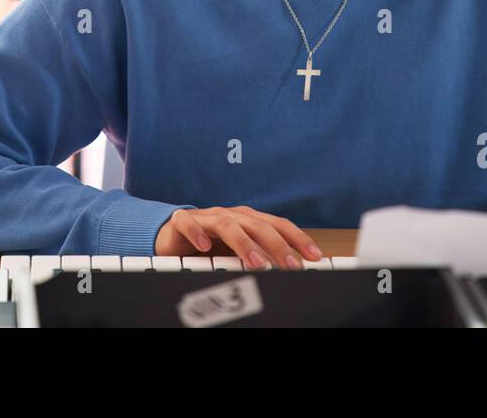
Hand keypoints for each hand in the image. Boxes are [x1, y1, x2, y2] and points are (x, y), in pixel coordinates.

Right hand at [154, 206, 322, 269]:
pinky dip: (197, 234)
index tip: (314, 256)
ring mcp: (207, 217)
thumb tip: (289, 272)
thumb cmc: (210, 244)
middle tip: (291, 265)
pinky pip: (189, 224)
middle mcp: (231, 215)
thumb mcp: (239, 252)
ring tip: (257, 262)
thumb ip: (260, 257)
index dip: (297, 238)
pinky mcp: (181, 222)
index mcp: (248, 219)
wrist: (171, 234)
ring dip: (244, 243)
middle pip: (257, 225)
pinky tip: (204, 247)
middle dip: (277, 245)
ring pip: (227, 225)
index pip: (278, 225)